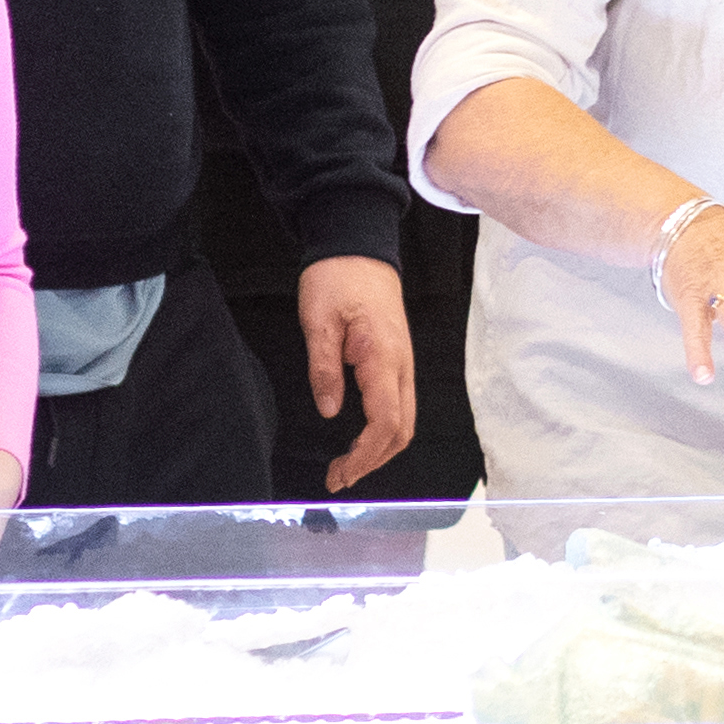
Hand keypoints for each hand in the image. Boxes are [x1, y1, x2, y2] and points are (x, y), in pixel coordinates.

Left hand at [303, 254, 417, 488]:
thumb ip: (325, 368)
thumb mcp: (318, 320)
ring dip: (380, 449)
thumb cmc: (337, 278)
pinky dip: (383, 431)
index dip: (364, 455)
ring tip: (348, 465)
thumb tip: (330, 410)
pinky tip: (360, 437)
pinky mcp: (397, 360)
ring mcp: (403, 363)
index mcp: (383, 357)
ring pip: (404, 420)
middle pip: (402, 430)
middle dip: (374, 461)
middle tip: (339, 477)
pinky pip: (399, 405)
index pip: (385, 422)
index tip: (339, 473)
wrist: (358, 246)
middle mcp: (402, 365)